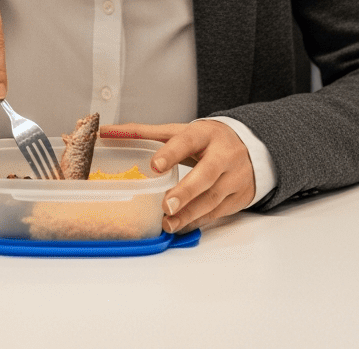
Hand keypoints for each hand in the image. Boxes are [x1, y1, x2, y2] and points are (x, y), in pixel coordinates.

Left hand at [99, 120, 254, 232]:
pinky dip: (198, 221)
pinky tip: (182, 226)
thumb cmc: (206, 140)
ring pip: (213, 198)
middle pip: (206, 174)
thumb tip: (107, 132)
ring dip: (189, 214)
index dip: (171, 153)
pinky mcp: (239, 197)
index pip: (188, 141)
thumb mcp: (180, 131)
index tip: (154, 165)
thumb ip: (144, 132)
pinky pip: (218, 213)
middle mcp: (223, 155)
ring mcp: (234, 177)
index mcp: (205, 134)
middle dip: (186, 191)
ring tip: (168, 223)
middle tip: (165, 206)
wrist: (251, 147)